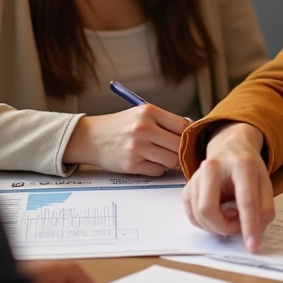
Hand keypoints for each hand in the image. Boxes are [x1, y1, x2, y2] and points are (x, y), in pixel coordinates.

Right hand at [64, 104, 189, 174]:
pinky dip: (157, 168)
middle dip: (181, 150)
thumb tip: (191, 132)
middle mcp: (143, 128)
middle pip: (179, 145)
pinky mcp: (132, 164)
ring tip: (160, 155)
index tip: (189, 139)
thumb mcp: (141, 114)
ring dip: (170, 161)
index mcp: (149, 111)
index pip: (183, 126)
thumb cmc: (120, 126)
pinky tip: (148, 161)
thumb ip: (165, 121)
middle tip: (176, 150)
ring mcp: (137, 147)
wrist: (91, 138)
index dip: (189, 135)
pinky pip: (158, 171)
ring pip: (171, 160)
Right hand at [182, 122, 274, 252]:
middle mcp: (213, 167)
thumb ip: (265, 209)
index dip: (249, 226)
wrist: (230, 147)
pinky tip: (218, 213)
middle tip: (238, 224)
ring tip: (231, 214)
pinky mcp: (188, 186)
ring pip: (199, 215)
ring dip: (217, 226)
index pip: (244, 200)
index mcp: (241, 165)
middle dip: (224, 228)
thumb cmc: (248, 167)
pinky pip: (192, 216)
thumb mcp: (265, 184)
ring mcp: (196, 175)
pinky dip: (206, 223)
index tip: (253, 247)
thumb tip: (254, 234)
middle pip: (208, 209)